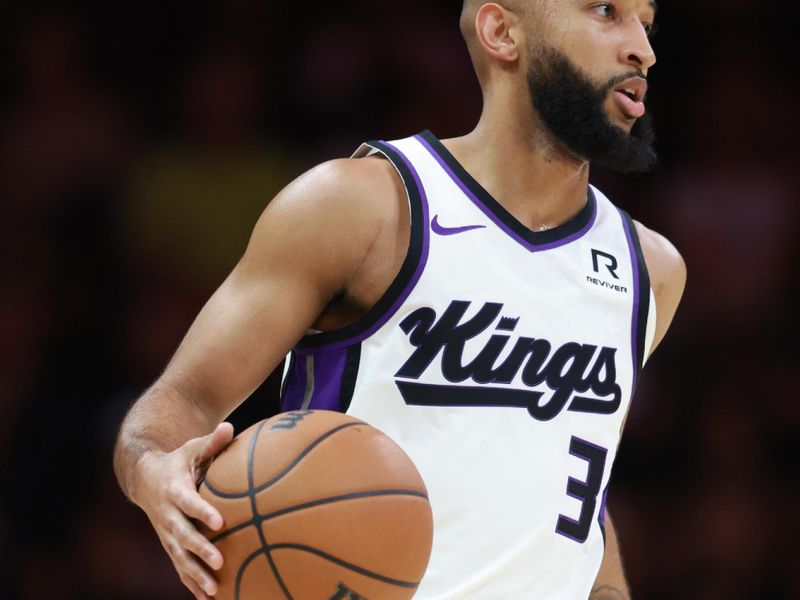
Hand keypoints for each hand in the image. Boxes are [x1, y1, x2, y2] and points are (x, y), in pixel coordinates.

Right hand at [133, 423, 233, 598]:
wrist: (145, 479)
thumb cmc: (178, 461)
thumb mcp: (191, 449)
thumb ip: (211, 441)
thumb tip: (228, 427)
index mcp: (174, 490)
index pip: (189, 503)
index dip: (203, 511)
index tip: (220, 521)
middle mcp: (167, 515)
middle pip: (183, 535)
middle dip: (200, 549)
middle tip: (219, 561)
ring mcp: (166, 533)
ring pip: (179, 557)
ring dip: (195, 574)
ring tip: (214, 589)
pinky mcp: (168, 544)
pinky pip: (179, 567)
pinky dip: (190, 583)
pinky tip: (206, 599)